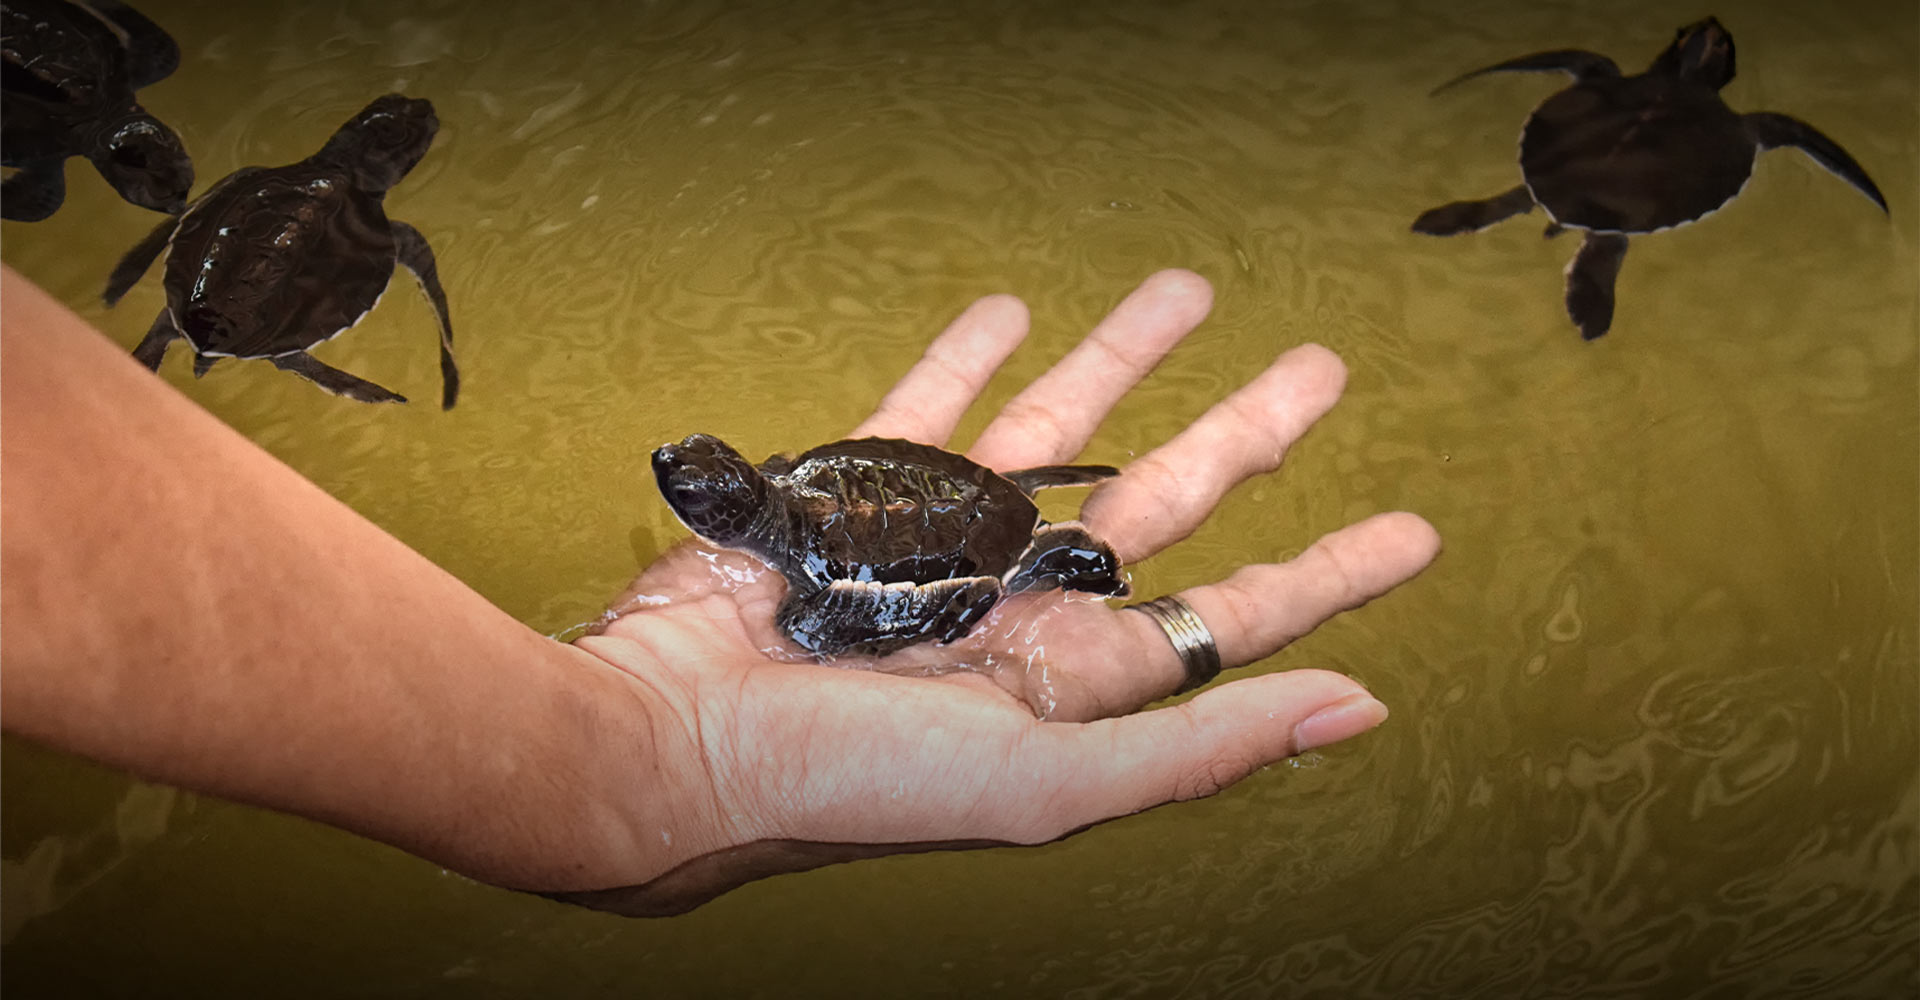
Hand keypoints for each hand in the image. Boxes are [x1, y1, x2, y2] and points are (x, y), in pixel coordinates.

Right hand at [557, 269, 1440, 914]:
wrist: (666, 741)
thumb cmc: (850, 786)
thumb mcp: (1047, 780)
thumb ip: (1201, 745)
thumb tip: (1360, 712)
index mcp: (1074, 681)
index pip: (1230, 616)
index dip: (1326, 575)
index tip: (1410, 533)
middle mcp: (1022, 606)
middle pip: (1165, 502)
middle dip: (1246, 434)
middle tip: (1320, 371)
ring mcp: (942, 542)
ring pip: (1058, 430)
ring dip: (1122, 358)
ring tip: (1186, 290)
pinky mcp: (858, 493)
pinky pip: (928, 407)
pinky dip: (969, 357)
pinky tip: (1015, 310)